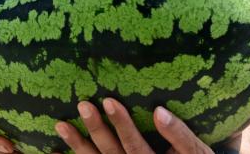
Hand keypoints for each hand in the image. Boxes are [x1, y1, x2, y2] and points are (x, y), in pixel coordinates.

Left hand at [55, 99, 214, 153]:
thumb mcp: (196, 151)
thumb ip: (179, 135)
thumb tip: (159, 112)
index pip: (135, 145)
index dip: (123, 125)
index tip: (109, 100)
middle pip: (112, 153)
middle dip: (97, 129)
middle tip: (83, 105)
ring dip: (78, 145)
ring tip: (61, 125)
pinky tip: (53, 150)